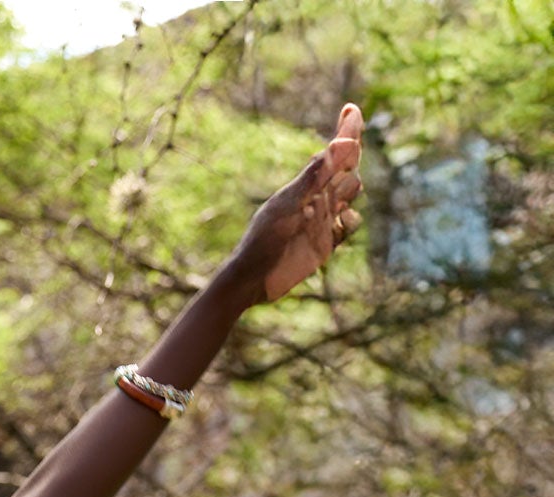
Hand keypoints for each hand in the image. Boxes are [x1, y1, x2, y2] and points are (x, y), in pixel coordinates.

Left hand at [228, 103, 364, 306]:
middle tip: (345, 160)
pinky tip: (342, 222)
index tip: (351, 109)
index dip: (344, 132)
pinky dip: (351, 221)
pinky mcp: (326, 242)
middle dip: (351, 161)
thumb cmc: (262, 241)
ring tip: (339, 199)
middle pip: (347, 168)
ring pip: (352, 192)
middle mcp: (316, 198)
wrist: (252, 280)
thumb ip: (312, 179)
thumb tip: (334, 146)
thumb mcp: (286, 207)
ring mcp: (323, 219)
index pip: (330, 154)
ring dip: (351, 189)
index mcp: (304, 185)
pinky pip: (350, 225)